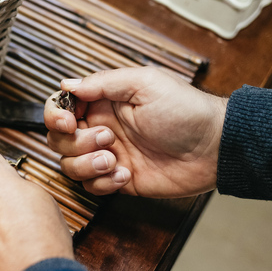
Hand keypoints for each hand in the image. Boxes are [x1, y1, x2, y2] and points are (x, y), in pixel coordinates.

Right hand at [44, 67, 227, 197]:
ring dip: (87, 165)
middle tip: (107, 139)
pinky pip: (92, 187)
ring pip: (70, 165)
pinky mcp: (118, 179)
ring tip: (114, 160)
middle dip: (75, 143)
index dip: (56, 116)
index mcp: (104, 102)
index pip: (61, 107)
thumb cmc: (186, 111)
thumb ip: (102, 83)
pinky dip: (104, 183)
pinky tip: (127, 174)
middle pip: (59, 139)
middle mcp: (101, 128)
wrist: (215, 148)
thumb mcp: (144, 84)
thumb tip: (67, 84)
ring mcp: (108, 155)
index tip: (70, 122)